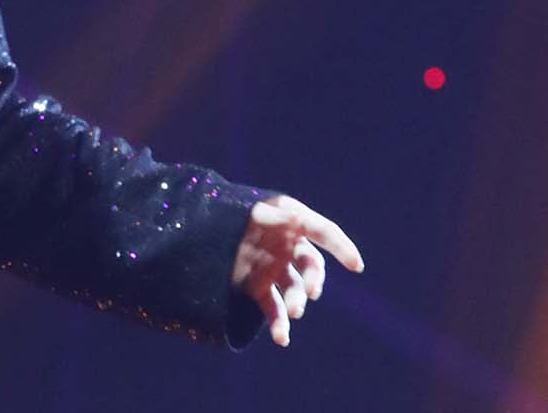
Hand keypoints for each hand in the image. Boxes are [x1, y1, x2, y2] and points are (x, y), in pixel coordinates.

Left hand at [229, 194, 363, 346]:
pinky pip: (274, 308)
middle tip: (311, 292)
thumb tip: (295, 219)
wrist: (191, 229)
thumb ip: (270, 215)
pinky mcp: (257, 288)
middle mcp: (286, 245)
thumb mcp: (247, 209)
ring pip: (294, 289)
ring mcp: (273, 268)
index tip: (356, 265)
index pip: (322, 231)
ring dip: (297, 302)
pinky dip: (279, 323)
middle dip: (314, 279)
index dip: (341, 246)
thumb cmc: (224, 211)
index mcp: (289, 220)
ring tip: (294, 314)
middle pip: (310, 264)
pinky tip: (282, 339)